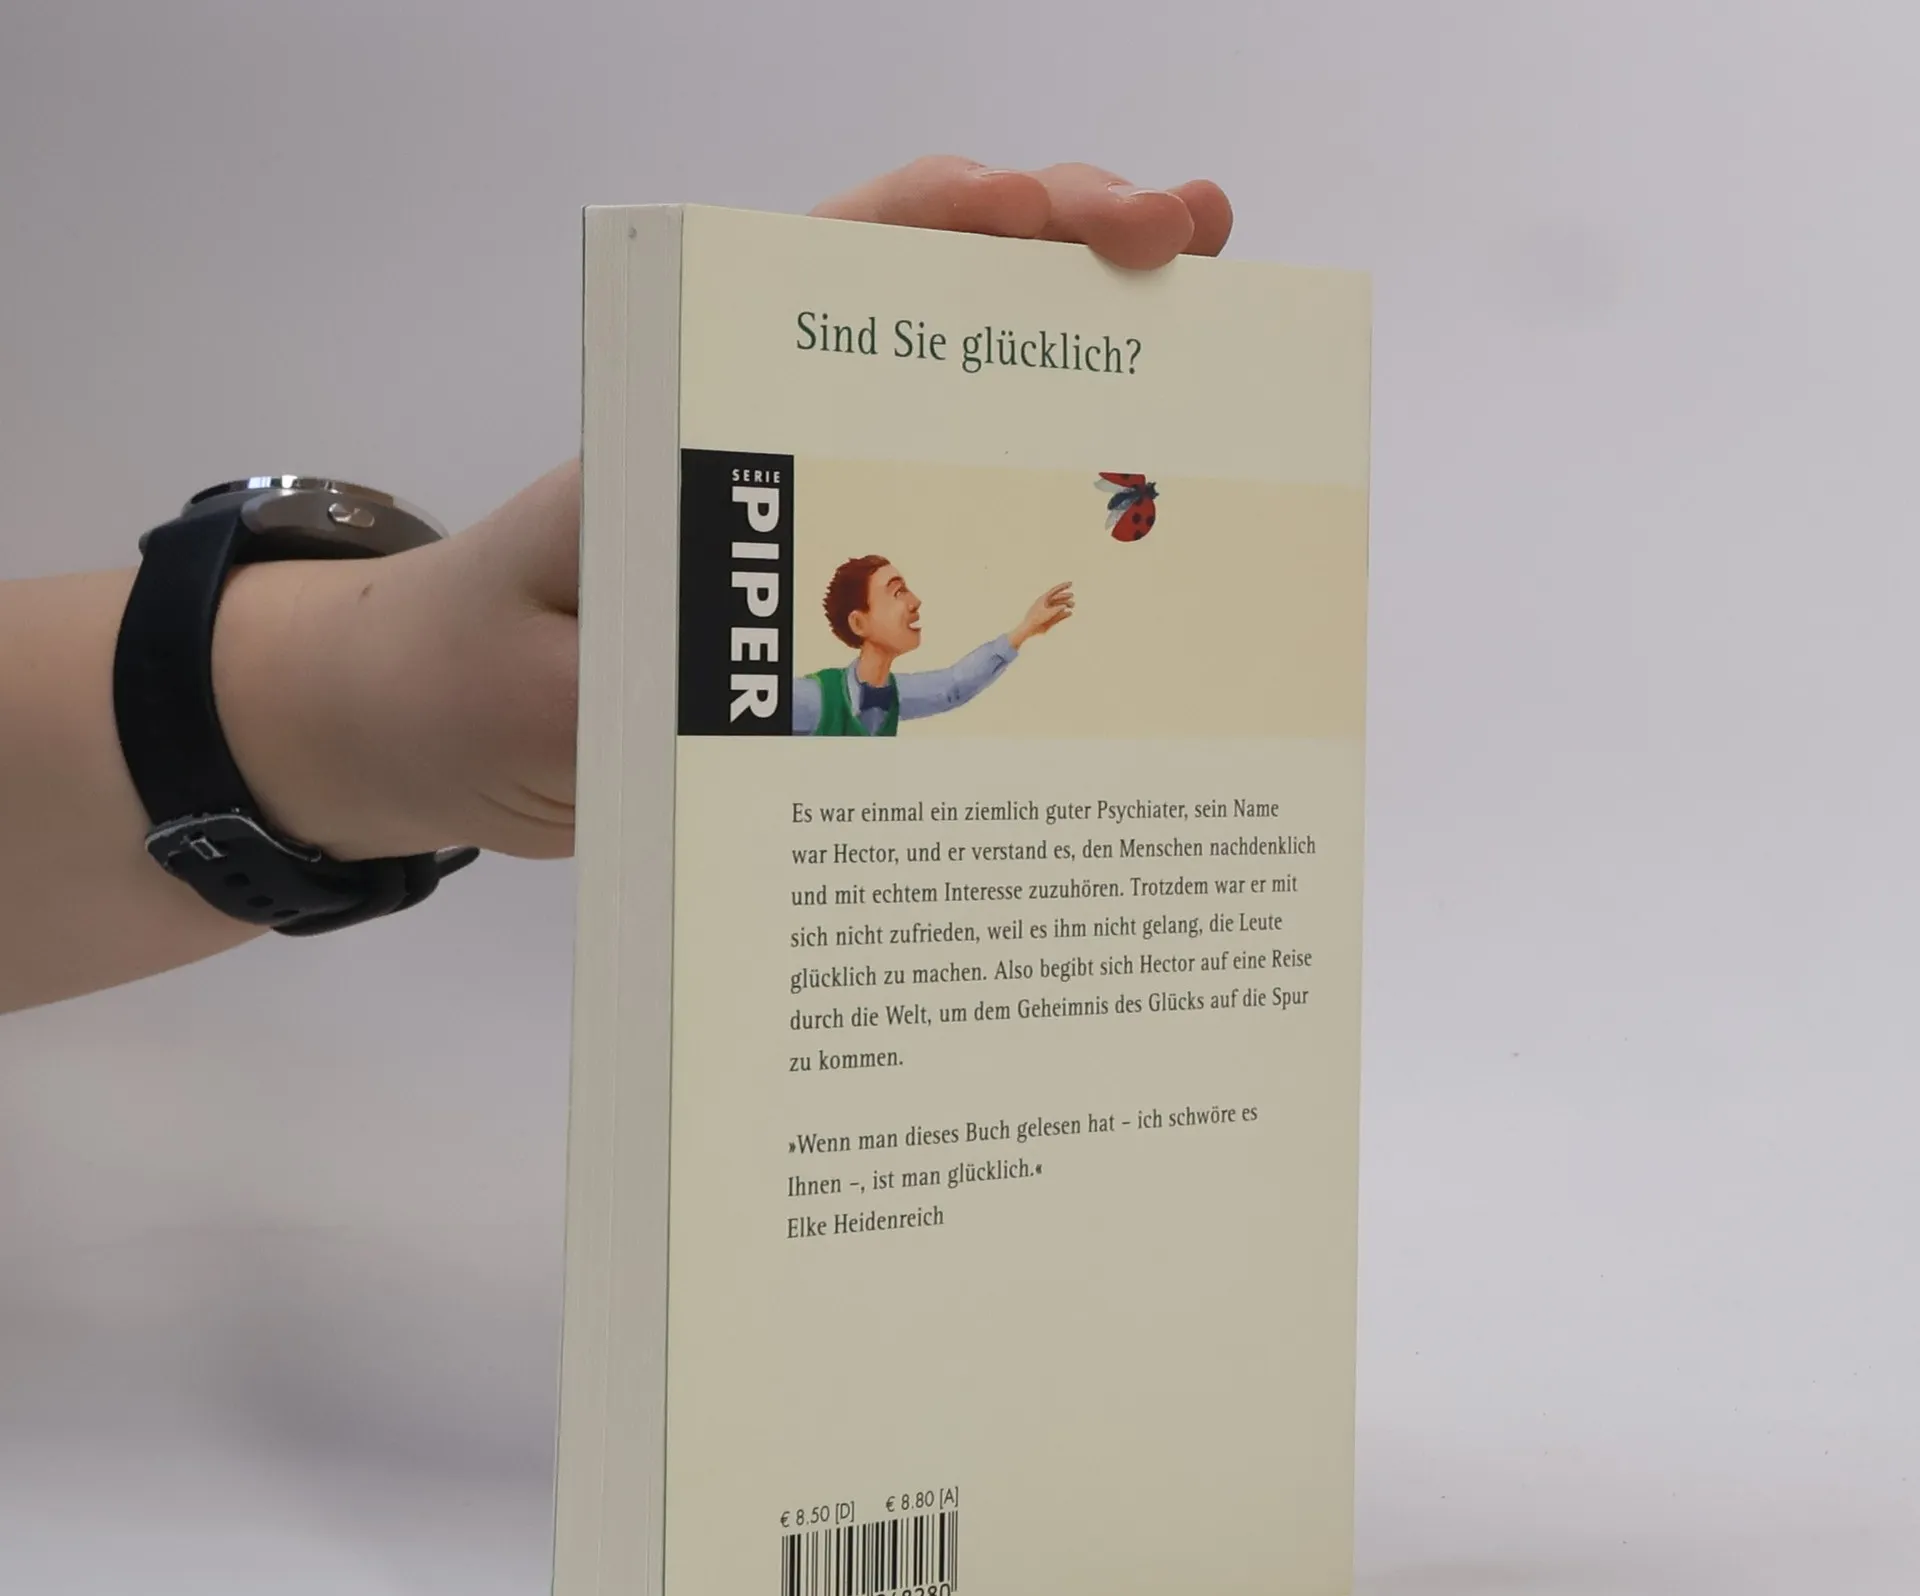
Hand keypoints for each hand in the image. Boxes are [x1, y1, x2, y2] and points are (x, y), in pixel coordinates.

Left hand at [233, 161, 1231, 861]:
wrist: (425, 730)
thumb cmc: (459, 683)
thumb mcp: (535, 694)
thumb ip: (635, 693)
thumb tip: (774, 703)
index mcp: (688, 419)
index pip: (830, 274)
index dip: (953, 225)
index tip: (1060, 217)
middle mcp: (762, 439)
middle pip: (932, 309)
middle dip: (1068, 252)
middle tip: (1193, 240)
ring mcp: (807, 509)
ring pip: (962, 411)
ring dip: (1085, 368)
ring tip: (1208, 337)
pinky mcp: (828, 594)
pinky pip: (953, 535)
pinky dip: (1043, 510)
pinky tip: (1123, 509)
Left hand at [1010, 582, 1075, 649]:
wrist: (1029, 628)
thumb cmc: (1036, 620)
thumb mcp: (1047, 613)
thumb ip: (1056, 609)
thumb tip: (1065, 606)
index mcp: (1043, 599)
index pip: (1055, 590)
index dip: (1063, 586)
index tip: (1071, 583)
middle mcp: (1045, 603)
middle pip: (1057, 597)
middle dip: (1065, 596)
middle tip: (1072, 596)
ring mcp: (1047, 609)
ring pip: (1058, 604)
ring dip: (1065, 604)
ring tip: (1072, 605)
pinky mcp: (1048, 616)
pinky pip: (1058, 612)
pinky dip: (1064, 612)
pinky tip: (1069, 613)